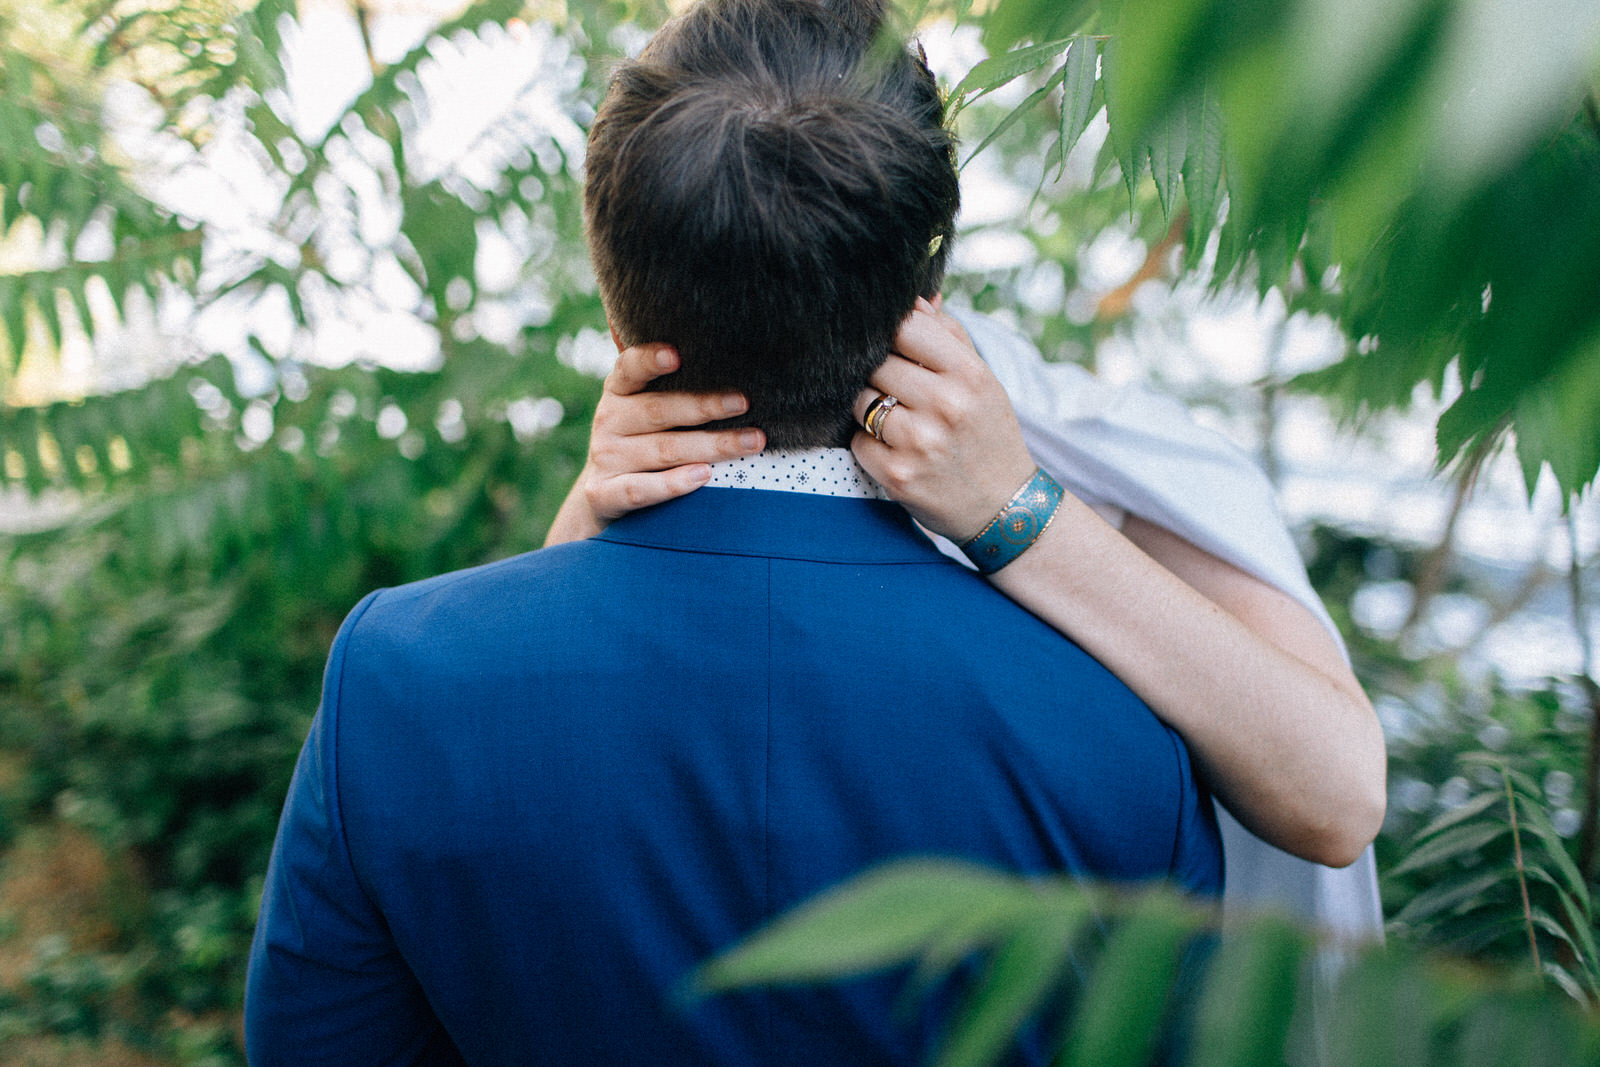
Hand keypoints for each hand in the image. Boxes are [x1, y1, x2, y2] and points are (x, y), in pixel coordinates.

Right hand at [545, 344, 764, 543]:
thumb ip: (672, 386)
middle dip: (704, 406)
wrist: (602, 496)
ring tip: (750, 441)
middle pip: (659, 411)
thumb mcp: (644, 409)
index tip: (676, 355)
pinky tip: (704, 475)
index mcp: (619, 391)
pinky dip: (673, 483)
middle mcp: (609, 420)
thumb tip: (730, 361)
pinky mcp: (604, 493)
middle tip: (743, 402)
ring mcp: (605, 457)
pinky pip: (641, 488)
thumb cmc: (642, 440)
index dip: (649, 360)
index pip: (630, 368)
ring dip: (710, 446)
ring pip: (664, 450)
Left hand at [851, 298, 1036, 543]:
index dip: (889, 332)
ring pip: (860, 401)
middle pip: (875, 363)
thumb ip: (948, 336)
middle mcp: (946, 405)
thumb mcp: (982, 381)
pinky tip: (894, 451)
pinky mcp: (897, 475)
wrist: (1004, 506)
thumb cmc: (986, 434)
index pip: (905, 327)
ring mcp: (919, 442)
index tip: (889, 344)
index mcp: (969, 374)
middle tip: (891, 387)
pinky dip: (868, 444)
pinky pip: (858, 442)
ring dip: (867, 407)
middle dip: (876, 372)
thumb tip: (914, 300)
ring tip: (894, 419)